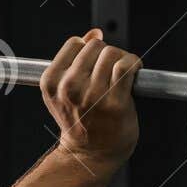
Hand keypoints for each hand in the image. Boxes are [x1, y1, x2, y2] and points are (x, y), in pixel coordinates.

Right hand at [39, 28, 139, 165]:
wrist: (90, 153)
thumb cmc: (80, 120)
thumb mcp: (63, 90)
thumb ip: (74, 59)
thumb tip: (94, 32)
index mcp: (52, 82)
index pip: (76, 43)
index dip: (89, 49)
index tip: (96, 62)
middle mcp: (69, 88)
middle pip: (96, 46)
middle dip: (107, 53)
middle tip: (111, 70)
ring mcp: (93, 96)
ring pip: (112, 54)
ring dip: (122, 59)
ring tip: (123, 73)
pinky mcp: (115, 103)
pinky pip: (126, 66)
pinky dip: (134, 63)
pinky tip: (135, 71)